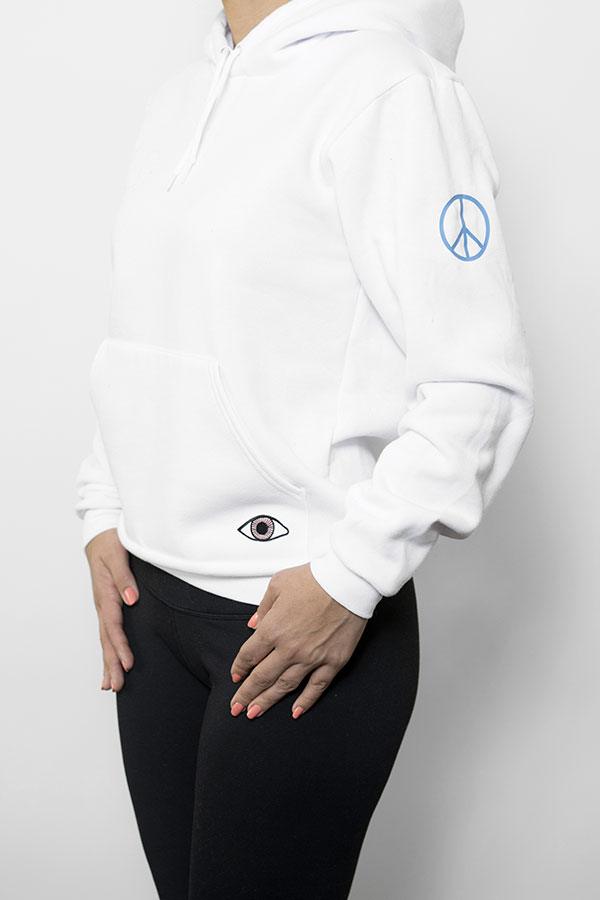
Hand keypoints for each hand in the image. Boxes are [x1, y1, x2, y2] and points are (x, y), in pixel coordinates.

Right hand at [84, 528, 138, 692]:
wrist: (99, 535)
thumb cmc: (110, 542)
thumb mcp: (118, 554)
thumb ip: (125, 577)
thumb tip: (132, 599)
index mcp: (106, 593)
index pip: (113, 626)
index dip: (121, 646)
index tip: (128, 664)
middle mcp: (102, 604)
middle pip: (106, 639)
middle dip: (112, 663)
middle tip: (117, 686)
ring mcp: (102, 606)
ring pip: (105, 639)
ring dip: (108, 662)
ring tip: (111, 685)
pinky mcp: (106, 606)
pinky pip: (107, 632)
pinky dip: (109, 650)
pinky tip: (111, 664)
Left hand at [229, 563, 367, 718]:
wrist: (348, 581)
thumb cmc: (315, 579)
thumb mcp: (278, 584)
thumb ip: (263, 608)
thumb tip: (253, 624)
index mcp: (273, 629)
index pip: (249, 656)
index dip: (239, 668)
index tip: (236, 676)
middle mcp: (289, 648)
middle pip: (262, 677)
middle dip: (246, 694)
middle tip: (236, 708)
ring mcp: (312, 658)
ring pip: (284, 686)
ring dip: (267, 702)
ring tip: (255, 713)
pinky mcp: (333, 662)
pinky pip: (316, 687)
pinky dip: (305, 702)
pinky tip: (295, 712)